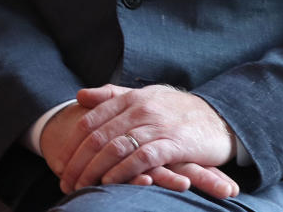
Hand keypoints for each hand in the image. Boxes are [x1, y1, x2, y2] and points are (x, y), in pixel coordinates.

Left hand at [53, 84, 239, 196]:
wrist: (221, 120)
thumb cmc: (179, 112)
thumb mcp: (147, 98)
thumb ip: (113, 96)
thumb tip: (80, 95)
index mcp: (134, 98)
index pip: (91, 120)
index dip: (72, 145)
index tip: (60, 165)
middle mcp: (144, 109)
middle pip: (99, 137)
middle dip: (78, 163)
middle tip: (65, 182)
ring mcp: (159, 125)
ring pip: (116, 148)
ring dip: (94, 171)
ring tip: (81, 187)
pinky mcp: (175, 144)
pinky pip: (142, 158)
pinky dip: (122, 172)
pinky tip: (110, 182)